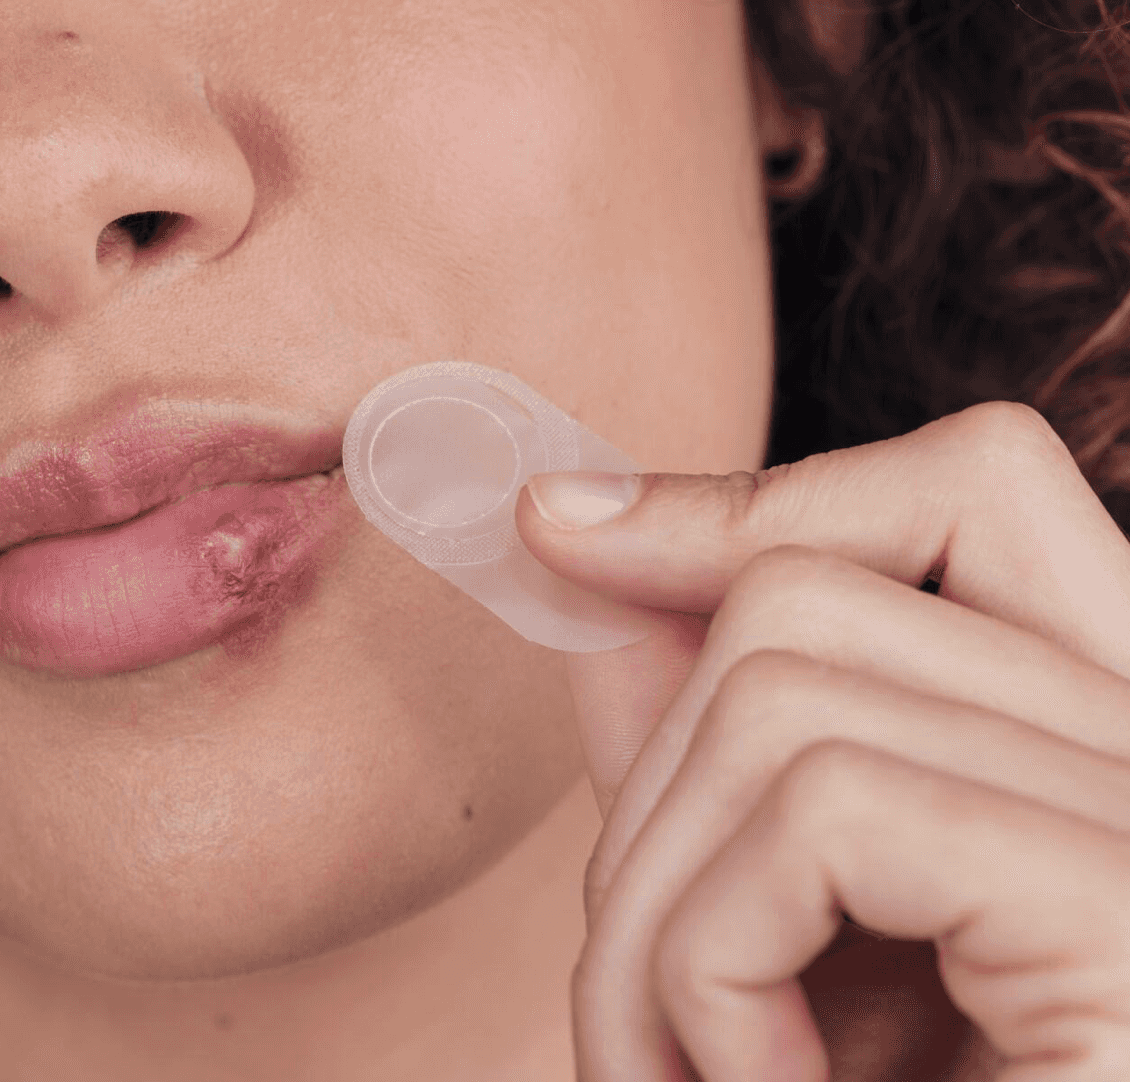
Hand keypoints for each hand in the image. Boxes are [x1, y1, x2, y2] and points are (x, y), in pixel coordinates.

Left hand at [514, 401, 1129, 1080]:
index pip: (979, 493)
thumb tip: (582, 555)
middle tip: (639, 1012)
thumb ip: (706, 754)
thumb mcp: (776, 942)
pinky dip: (715, 965)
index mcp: (1108, 754)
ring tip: (680, 1074)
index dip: (759, 493)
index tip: (561, 531)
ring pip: (783, 696)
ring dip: (655, 907)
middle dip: (646, 800)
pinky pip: (825, 810)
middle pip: (812, 601)